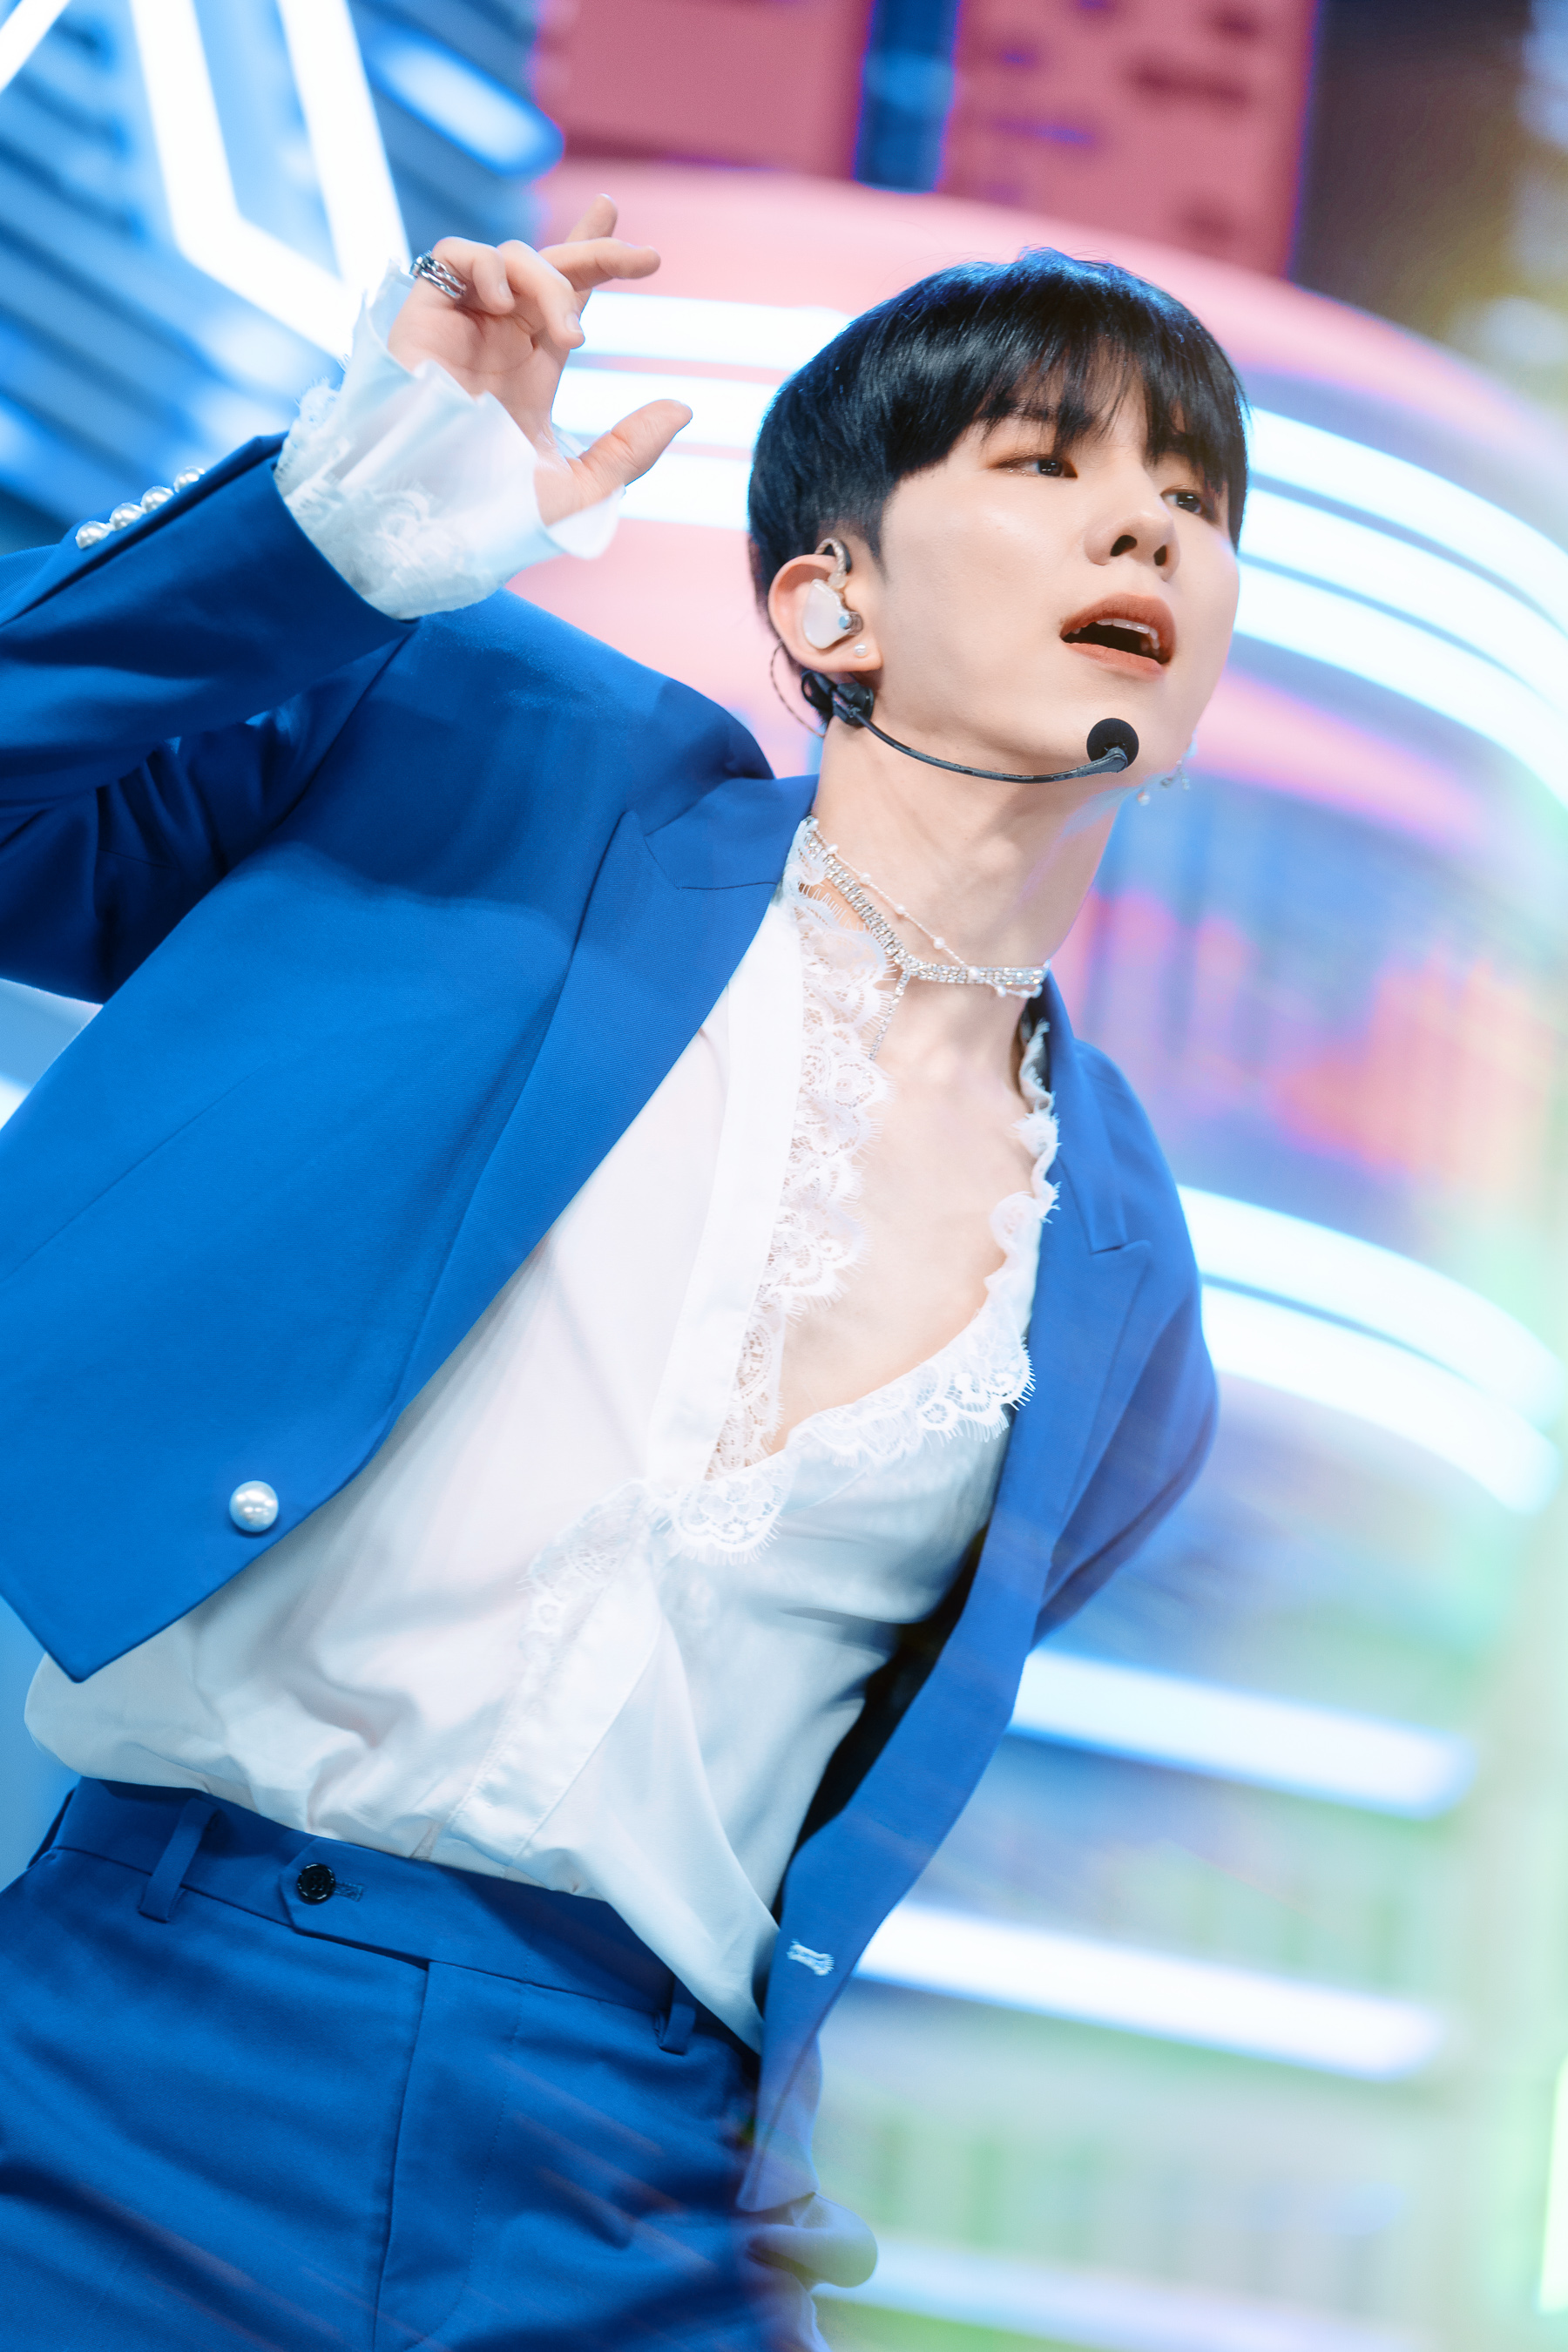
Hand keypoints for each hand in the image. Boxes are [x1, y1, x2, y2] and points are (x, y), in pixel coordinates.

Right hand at [386, 197, 689, 524]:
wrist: (431, 514)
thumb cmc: (495, 513)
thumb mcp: (581, 488)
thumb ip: (631, 451)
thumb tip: (682, 408)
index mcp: (533, 366)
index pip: (569, 297)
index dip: (597, 258)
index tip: (644, 250)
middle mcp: (499, 336)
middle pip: (549, 265)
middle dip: (598, 251)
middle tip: (646, 261)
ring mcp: (462, 321)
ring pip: (512, 257)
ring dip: (551, 282)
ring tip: (568, 336)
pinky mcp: (422, 313)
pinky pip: (452, 254)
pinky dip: (487, 265)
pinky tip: (503, 304)